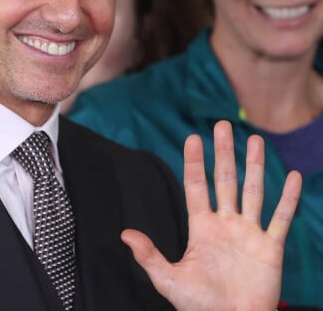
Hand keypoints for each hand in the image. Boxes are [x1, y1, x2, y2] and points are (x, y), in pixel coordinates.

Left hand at [121, 120, 301, 310]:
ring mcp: (248, 233)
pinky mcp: (270, 248)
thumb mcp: (169, 280)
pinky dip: (289, 199)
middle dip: (224, 153)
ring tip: (255, 140)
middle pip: (225, 180)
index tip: (193, 138)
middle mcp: (226, 223)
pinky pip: (281, 219)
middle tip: (223, 125)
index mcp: (202, 227)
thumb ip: (149, 256)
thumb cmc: (200, 306)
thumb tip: (125, 234)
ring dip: (255, 166)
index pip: (197, 187)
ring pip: (253, 192)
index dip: (195, 163)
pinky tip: (294, 177)